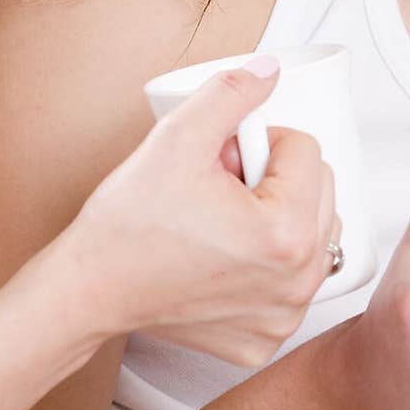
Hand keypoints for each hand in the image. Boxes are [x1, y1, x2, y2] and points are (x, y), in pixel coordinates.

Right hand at [60, 60, 337, 364]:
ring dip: (282, 216)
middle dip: (276, 177)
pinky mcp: (267, 338)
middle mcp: (298, 281)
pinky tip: (224, 259)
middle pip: (321, 190)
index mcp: (286, 233)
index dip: (260, 140)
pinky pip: (293, 279)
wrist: (88, 289)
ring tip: (224, 221)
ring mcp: (285, 316)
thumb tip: (272, 71)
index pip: (307, 150)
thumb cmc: (128, 223)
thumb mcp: (176, 138)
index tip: (221, 160)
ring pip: (314, 233)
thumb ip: (232, 94)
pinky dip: (270, 263)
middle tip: (221, 187)